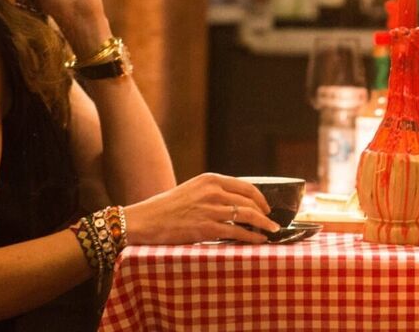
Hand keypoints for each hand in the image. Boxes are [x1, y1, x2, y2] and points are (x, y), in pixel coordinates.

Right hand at [125, 173, 278, 244]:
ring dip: (264, 225)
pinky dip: (251, 237)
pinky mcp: (206, 228)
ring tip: (271, 231)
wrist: (145, 220)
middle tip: (272, 222)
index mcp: (210, 179)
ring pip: (247, 216)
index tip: (267, 207)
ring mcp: (210, 209)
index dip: (261, 198)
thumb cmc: (168, 207)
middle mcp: (213, 191)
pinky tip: (258, 240)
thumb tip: (238, 203)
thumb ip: (214, 192)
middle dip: (265, 213)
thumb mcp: (193, 190)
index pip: (246, 186)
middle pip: (250, 201)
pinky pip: (237, 232)